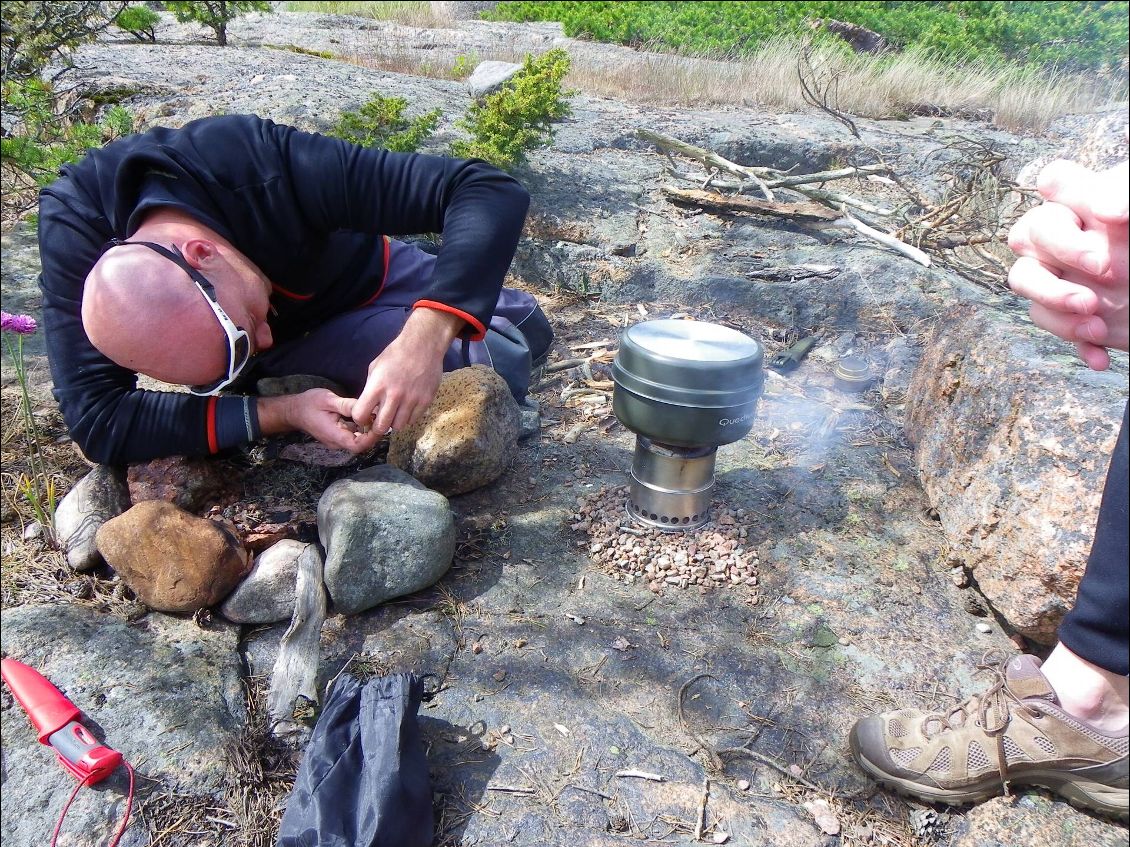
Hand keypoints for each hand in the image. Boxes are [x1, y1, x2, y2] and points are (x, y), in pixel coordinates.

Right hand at [257, 389, 374, 453]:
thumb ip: (346, 405)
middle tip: (382, 417)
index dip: (372, 438)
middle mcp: (337, 442)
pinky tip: (366, 415)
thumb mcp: (327, 400)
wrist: (293, 410)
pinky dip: (361, 428)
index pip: (358, 446)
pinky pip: (353, 436)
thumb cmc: (309, 404)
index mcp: (334, 435)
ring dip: (368, 430)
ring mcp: (337, 441)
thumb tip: (365, 408)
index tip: (380, 424)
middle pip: (361, 445)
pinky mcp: (338, 436)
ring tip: (376, 414)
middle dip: (373, 433)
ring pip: (358, 440)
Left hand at [351, 307, 465, 439]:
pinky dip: (408, 417)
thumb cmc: (396, 354)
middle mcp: (393, 396)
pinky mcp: (425, 401)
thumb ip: (370, 388)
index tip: (364, 416)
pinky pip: (413, 420)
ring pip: (398, 426)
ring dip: (394, 422)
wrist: (423, 345)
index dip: (360, 419)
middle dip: (378, 426)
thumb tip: (368, 406)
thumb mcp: (375, 367)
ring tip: (395, 412)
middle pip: (381, 427)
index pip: (360, 415)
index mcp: (377, 386)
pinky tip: (407, 407)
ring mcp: (411, 400)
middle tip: (380, 420)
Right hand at [1007, 160, 1128, 370]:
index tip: (1106, 217)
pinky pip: (1051, 324)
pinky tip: (1102, 356)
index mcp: (1090, 201)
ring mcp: (1066, 276)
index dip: (1064, 194)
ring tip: (1096, 322)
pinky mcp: (1074, 313)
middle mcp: (1070, 237)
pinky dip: (1075, 343)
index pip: (1056, 181)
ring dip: (1055, 303)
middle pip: (1026, 234)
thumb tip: (1104, 211)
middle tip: (1104, 269)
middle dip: (1060, 253)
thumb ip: (1126, 193)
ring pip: (1025, 281)